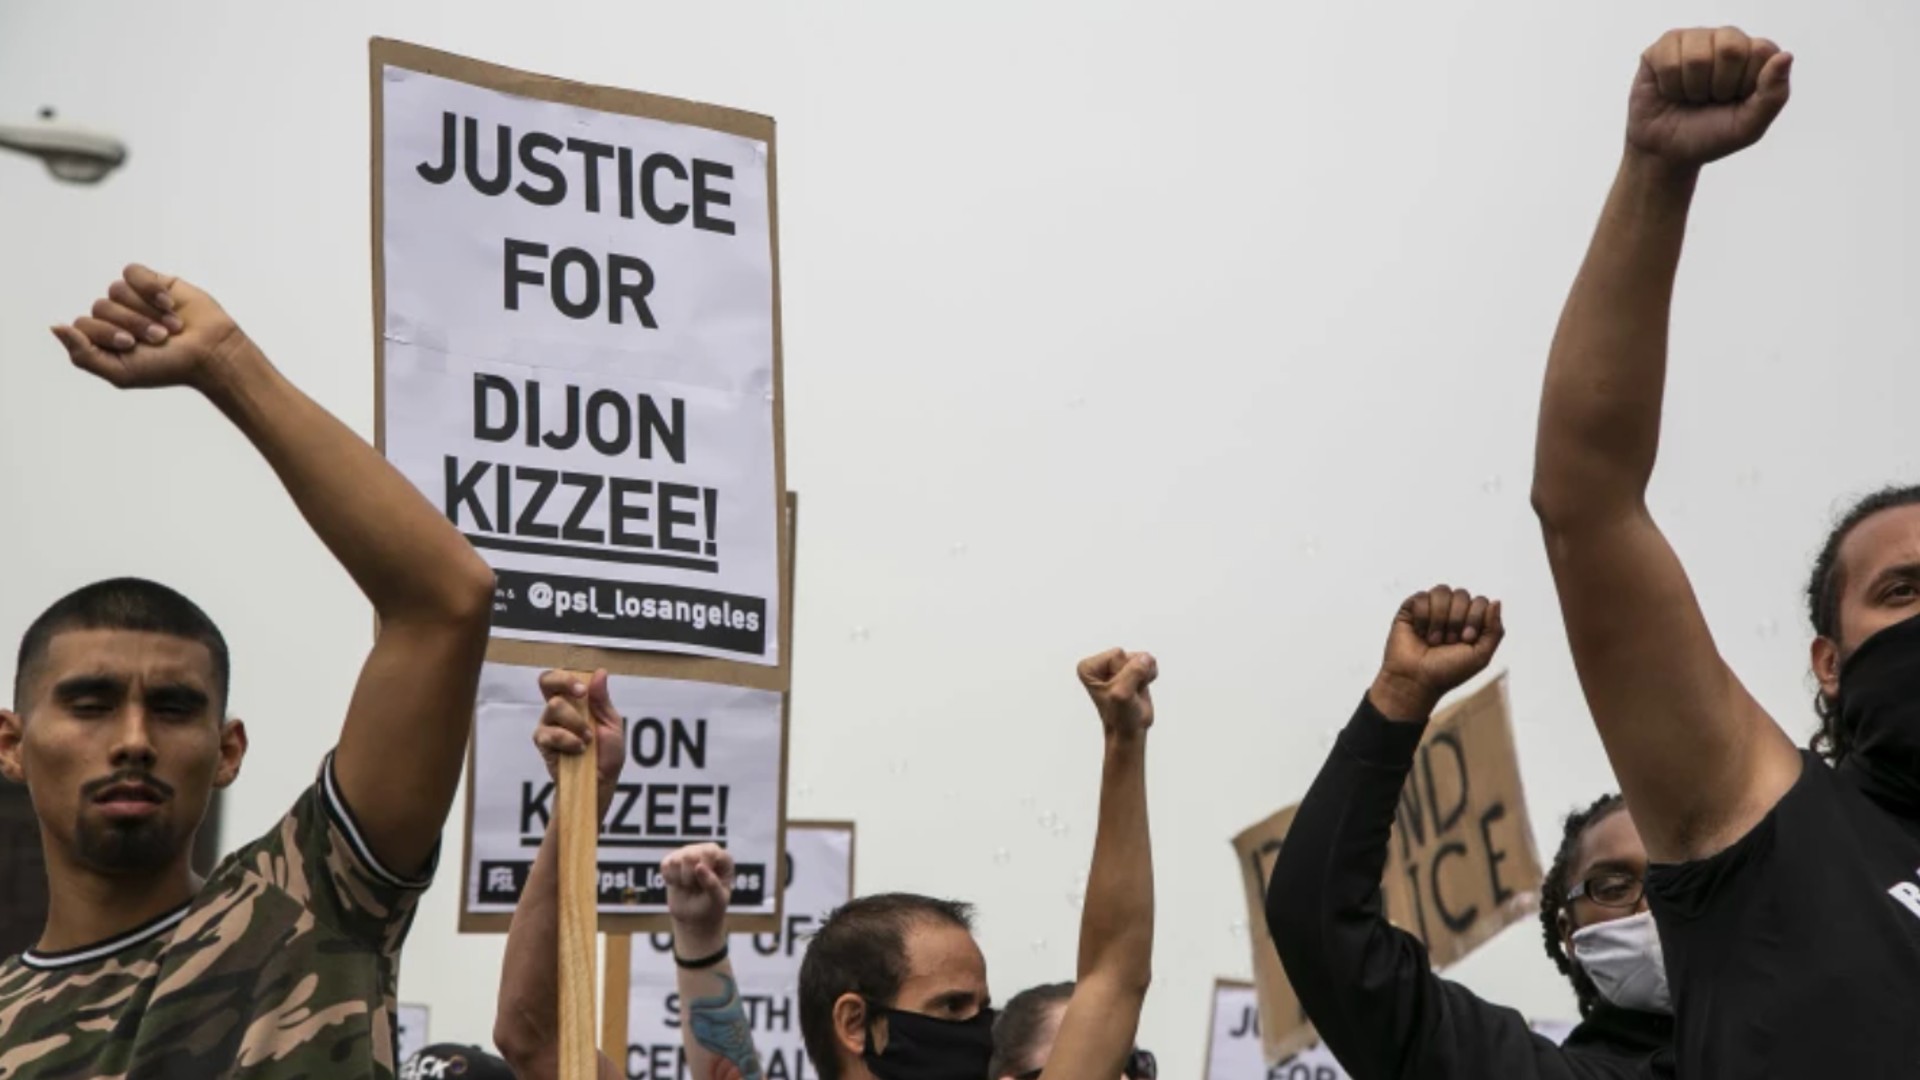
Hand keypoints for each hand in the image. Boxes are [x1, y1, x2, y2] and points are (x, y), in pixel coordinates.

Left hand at [51, 264, 250, 392]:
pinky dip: (149, 288)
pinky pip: (133, 273)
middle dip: (133, 323)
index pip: (83, 324)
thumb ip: (83, 355)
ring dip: (146, 310)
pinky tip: (168, 303)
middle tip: (160, 338)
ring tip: (170, 325)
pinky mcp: (152, 282)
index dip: (107, 333)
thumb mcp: (121, 372)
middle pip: (101, 306)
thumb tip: (55, 326)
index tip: (133, 345)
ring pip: (116, 290)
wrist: (211, 352)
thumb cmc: (169, 367)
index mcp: (102, 340)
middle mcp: (114, 317)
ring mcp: (132, 299)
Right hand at [532, 669, 623, 815]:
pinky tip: (579, 749)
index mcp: (575, 701)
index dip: (567, 676)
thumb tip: (600, 673)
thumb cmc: (607, 753)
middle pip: (546, 681)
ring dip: (577, 722)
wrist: (600, 781)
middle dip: (564, 683)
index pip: (561, 677)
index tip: (583, 689)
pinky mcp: (543, 743)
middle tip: (580, 695)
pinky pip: (550, 733)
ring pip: (554, 706)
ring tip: (588, 739)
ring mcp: (548, 725)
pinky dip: (569, 740)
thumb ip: (602, 700)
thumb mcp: (611, 724)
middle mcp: (558, 709)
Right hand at [663, 843, 734, 952]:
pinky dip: (669, 878)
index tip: (704, 884)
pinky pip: (665, 865)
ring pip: (675, 860)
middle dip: (689, 877)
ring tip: (688, 885)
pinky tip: (678, 883)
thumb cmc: (711, 907)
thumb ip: (712, 883)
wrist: (695, 918)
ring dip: (679, 879)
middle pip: (689, 855)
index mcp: (722, 858)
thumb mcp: (718, 900)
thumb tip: (698, 866)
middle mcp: (705, 851)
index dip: (703, 868)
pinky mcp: (673, 860)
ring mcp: (688, 853)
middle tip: (695, 887)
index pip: (709, 852)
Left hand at [1077, 648, 1156, 736]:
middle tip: (1128, 694)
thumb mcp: (1122, 694)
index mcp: (1089, 667)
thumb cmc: (1119, 716)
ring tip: (1133, 692)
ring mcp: (1117, 665)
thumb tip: (1146, 658)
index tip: (1118, 692)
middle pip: (1129, 656)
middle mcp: (1101, 663)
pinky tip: (1140, 688)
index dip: (1123, 675)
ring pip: (1141, 657)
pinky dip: (1149, 676)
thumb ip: (1133, 672)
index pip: (1117, 655)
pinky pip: (1149, 661)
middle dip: (1134, 675)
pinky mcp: (1132, 669)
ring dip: (1143, 677)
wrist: (1129, 730)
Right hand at [1370, 585, 1503, 720]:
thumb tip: (1496, 601)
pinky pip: (1421, 597)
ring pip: (1442, 591)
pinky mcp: (1410, 608)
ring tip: (1433, 639)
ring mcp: (1431, 609)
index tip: (1466, 640)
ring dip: (1439, 619)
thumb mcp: (1480, 656)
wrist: (1417, 680)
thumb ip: (1494, 630)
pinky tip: (1419, 632)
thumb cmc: (1448, 672)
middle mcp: (1451, 612)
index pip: (1480, 601)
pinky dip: (1422, 617)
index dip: (1475, 618)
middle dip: (1457, 619)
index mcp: (1469, 621)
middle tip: (1449, 641)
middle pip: (1462, 594)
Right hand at [1627, 27, 1791, 167]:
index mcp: (1755, 54)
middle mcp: (1726, 40)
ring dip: (1691, 89)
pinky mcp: (1661, 48)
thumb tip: (1786, 56)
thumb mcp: (1749, 126)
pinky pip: (1667, 59)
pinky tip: (1670, 91)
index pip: (1760, 51)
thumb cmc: (1711, 136)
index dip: (1745, 84)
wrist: (1667, 153)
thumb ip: (1773, 94)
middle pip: (1730, 49)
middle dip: (1718, 87)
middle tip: (1711, 99)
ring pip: (1696, 57)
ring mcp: (1693, 40)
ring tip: (1690, 97)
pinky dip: (1669, 86)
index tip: (1735, 100)